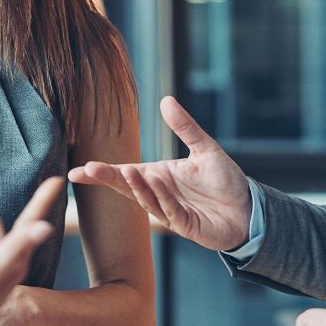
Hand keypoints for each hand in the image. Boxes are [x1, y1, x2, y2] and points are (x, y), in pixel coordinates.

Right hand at [69, 95, 251, 250]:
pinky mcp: (184, 225)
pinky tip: (155, 181)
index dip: (101, 173)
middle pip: (127, 187)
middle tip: (90, 169)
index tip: (77, 171)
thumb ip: (185, 127)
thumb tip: (166, 100)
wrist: (249, 208)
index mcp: (158, 176)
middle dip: (108, 180)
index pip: (123, 174)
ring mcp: (169, 212)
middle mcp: (158, 194)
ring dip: (137, 187)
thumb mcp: (204, 149)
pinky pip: (169, 211)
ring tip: (128, 170)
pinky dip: (161, 197)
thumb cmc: (224, 181)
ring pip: (146, 200)